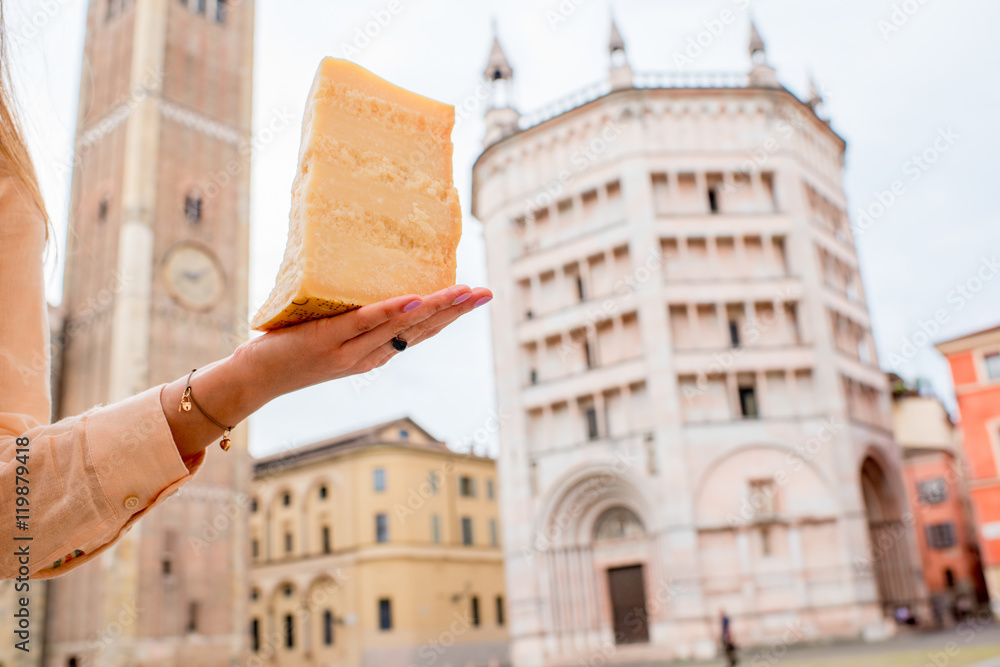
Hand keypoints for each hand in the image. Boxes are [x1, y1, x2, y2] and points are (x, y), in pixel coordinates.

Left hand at [242, 284, 492, 396]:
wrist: (254, 379)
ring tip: (464, 292)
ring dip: (436, 308)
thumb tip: (362, 274)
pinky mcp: (329, 341)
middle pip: (422, 331)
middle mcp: (370, 356)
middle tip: (486, 293)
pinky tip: (414, 300)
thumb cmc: (288, 349)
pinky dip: (392, 312)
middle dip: (457, 311)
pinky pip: (366, 323)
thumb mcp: (328, 330)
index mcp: (374, 353)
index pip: (420, 333)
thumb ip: (349, 312)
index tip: (475, 297)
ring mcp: (352, 350)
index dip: (450, 315)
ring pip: (402, 327)